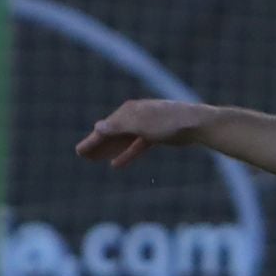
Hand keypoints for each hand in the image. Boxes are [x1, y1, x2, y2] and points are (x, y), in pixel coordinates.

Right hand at [75, 99, 206, 168]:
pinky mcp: (157, 135)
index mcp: (128, 111)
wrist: (196, 124)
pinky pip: (136, 146)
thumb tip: (98, 127)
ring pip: (123, 140)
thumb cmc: (167, 122)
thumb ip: (118, 126)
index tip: (80, 152)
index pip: (105, 128)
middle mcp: (135, 116)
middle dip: (98, 144)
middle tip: (83, 157)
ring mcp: (146, 125)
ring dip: (109, 149)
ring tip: (96, 160)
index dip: (92, 141)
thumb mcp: (140, 124)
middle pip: (112, 133)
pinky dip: (126, 154)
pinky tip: (116, 164)